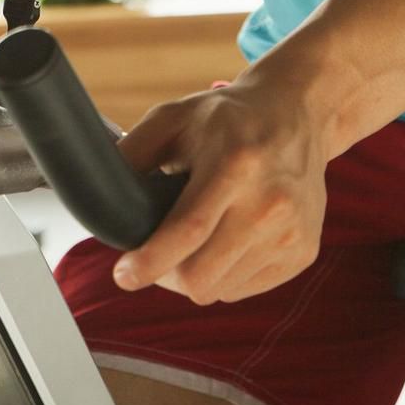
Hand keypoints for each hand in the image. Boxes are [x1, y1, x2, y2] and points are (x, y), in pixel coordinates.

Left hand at [112, 73, 328, 304]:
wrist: (295, 114)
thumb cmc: (229, 117)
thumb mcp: (175, 117)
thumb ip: (134, 151)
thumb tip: (102, 193)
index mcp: (234, 164)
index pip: (188, 230)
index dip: (150, 261)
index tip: (124, 274)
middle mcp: (268, 202)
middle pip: (201, 275)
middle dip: (165, 274)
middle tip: (154, 255)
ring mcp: (290, 231)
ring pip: (220, 289)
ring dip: (195, 275)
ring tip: (193, 240)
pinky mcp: (302, 251)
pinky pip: (244, 289)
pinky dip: (224, 275)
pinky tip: (223, 240)